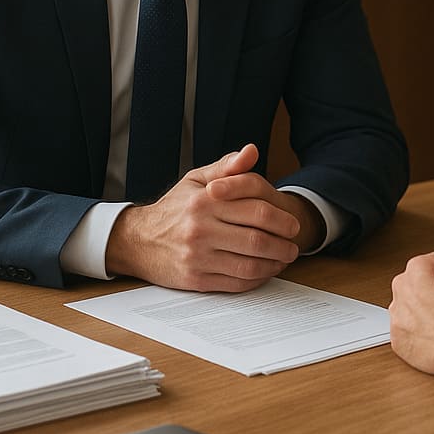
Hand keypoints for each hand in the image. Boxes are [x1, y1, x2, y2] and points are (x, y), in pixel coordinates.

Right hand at [105, 143, 304, 291]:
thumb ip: (227, 166)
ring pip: (248, 264)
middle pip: (256, 239)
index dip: (281, 219)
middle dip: (283, 244)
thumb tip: (252, 151)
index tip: (293, 223)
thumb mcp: (197, 179)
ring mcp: (197, 256)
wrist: (138, 240)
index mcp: (205, 201)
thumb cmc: (175, 207)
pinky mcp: (195, 279)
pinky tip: (265, 271)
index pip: (255, 210)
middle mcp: (201, 229)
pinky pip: (235, 282)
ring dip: (274, 264)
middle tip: (295, 245)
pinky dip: (256, 279)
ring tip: (284, 258)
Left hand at [390, 247, 433, 377]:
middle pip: (417, 291)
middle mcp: (401, 288)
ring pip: (411, 313)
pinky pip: (408, 337)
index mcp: (417, 267)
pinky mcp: (398, 342)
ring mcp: (397, 317)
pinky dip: (420, 339)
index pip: (431, 269)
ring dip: (425, 318)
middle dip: (433, 298)